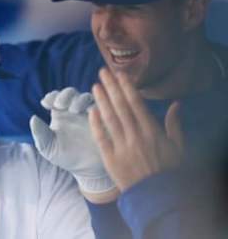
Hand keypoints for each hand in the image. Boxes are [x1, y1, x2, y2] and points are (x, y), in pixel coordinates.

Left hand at [30, 87, 115, 195]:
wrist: (86, 170)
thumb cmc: (65, 157)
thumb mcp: (48, 147)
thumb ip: (40, 133)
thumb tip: (33, 118)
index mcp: (59, 113)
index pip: (54, 97)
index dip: (51, 97)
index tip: (46, 103)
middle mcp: (74, 110)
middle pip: (70, 93)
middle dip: (65, 95)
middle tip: (60, 105)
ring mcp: (89, 113)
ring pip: (85, 97)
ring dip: (79, 99)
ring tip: (74, 110)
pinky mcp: (102, 120)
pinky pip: (101, 107)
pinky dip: (94, 107)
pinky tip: (89, 114)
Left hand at [89, 68, 183, 191]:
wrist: (157, 197)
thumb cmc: (169, 170)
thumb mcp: (178, 147)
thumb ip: (174, 124)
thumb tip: (176, 104)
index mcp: (152, 131)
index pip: (136, 104)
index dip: (126, 87)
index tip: (119, 74)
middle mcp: (136, 136)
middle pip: (120, 107)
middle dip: (111, 87)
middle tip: (102, 72)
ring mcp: (122, 147)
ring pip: (109, 119)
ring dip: (101, 101)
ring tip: (95, 86)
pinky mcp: (110, 158)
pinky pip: (101, 138)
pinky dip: (95, 124)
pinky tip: (91, 110)